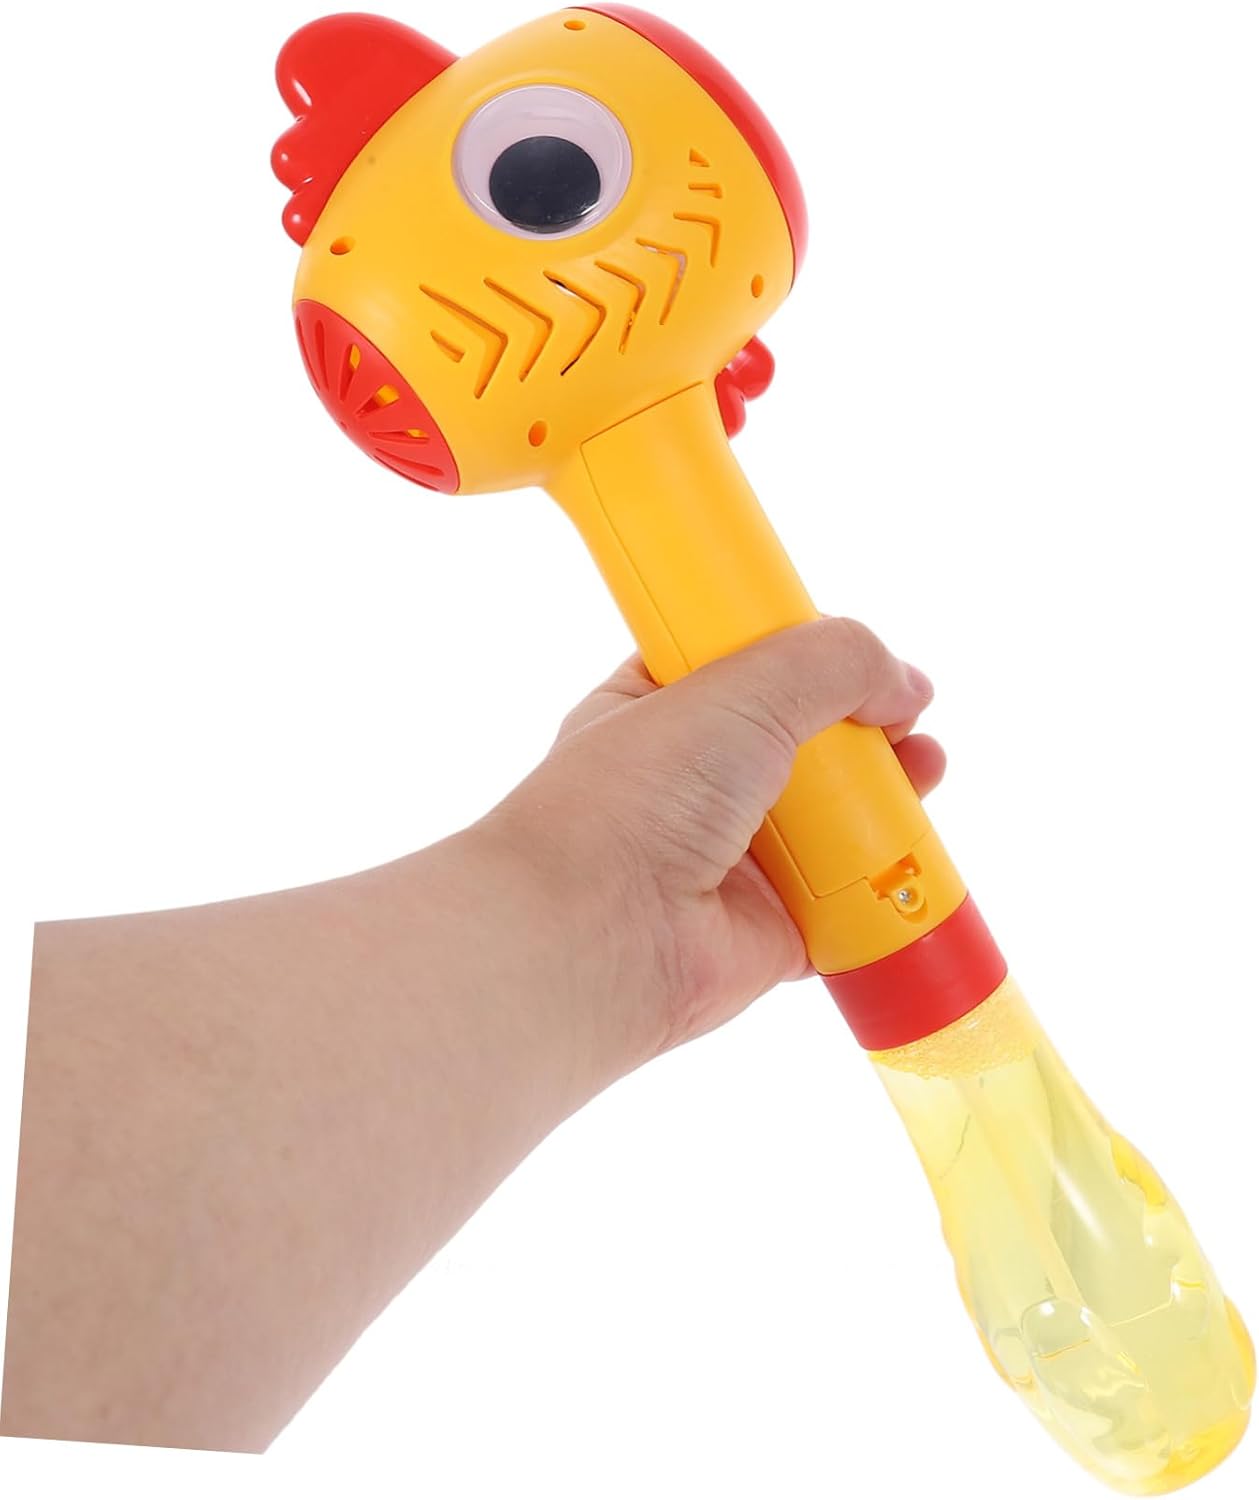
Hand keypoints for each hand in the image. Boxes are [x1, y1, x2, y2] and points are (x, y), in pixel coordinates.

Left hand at [479, 616, 944, 1071]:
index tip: (855, 655)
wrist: (594, 934)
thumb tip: (904, 682)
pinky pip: (845, 906)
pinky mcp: (770, 928)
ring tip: (923, 771)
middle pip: (805, 742)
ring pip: (834, 821)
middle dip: (864, 729)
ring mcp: (733, 857)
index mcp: (662, 705)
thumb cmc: (631, 799)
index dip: (805, 656)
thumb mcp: (737, 689)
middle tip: (902, 719)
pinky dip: (883, 887)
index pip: (746, 664)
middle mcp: (696, 781)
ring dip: (887, 800)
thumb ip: (829, 663)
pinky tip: (914, 857)